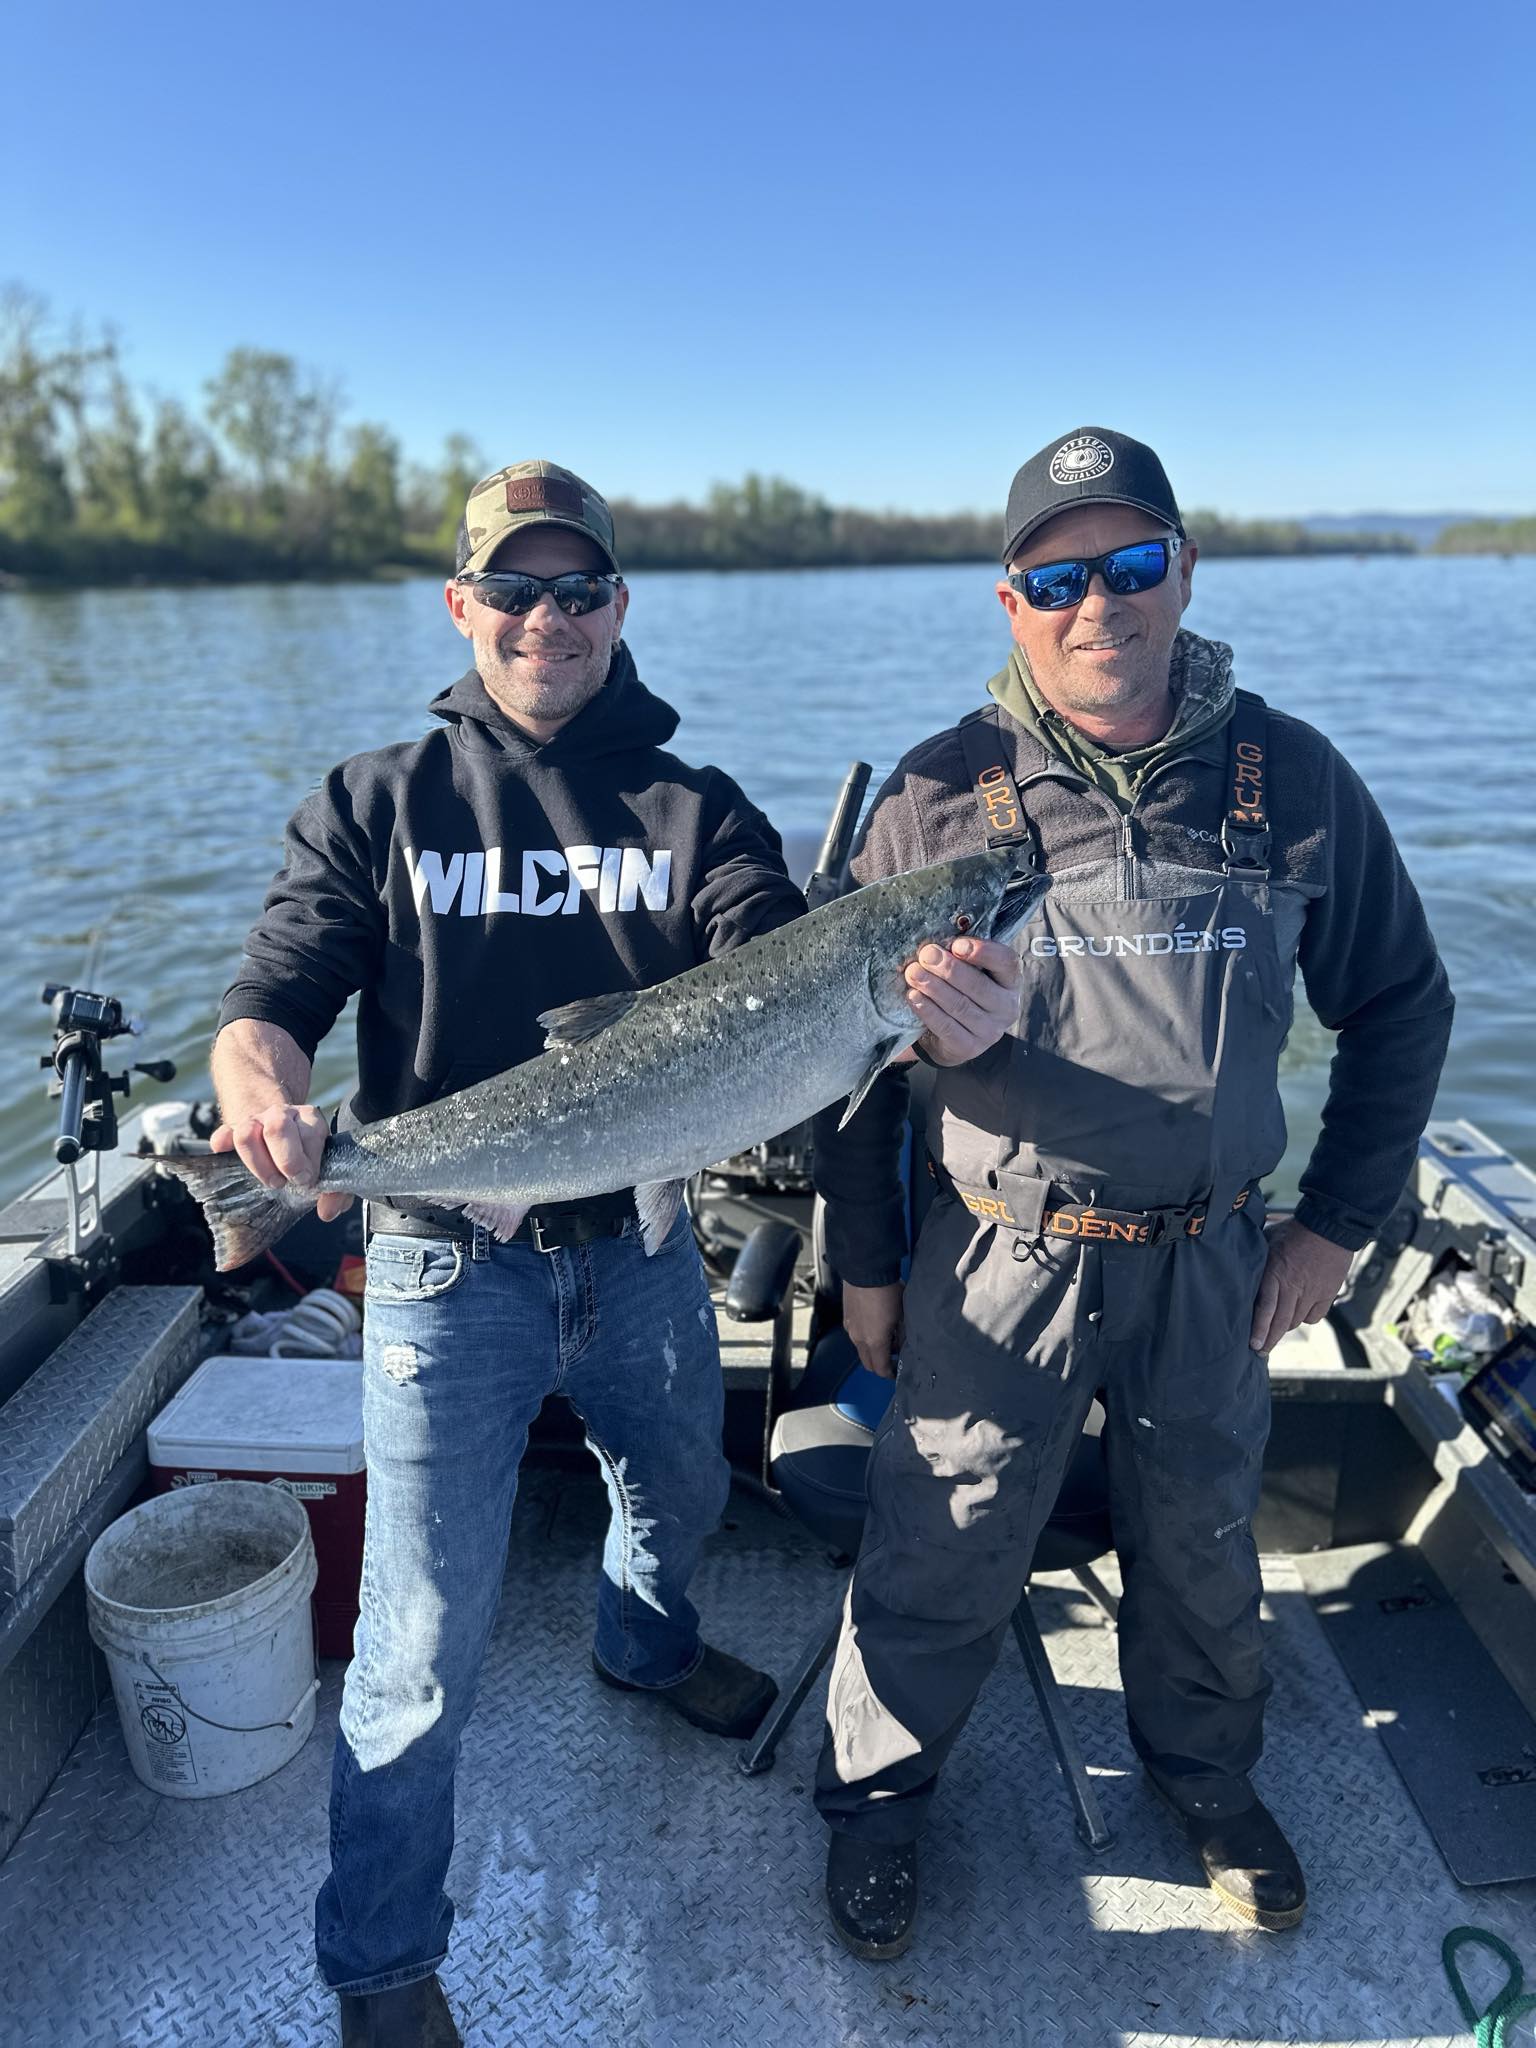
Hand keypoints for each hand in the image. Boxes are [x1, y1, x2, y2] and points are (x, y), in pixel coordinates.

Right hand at [210, 1103, 352, 1221]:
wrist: (283, 1132)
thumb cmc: (309, 1157)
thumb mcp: (330, 1168)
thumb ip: (338, 1192)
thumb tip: (327, 1212)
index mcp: (309, 1119)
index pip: (310, 1133)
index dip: (310, 1160)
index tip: (309, 1179)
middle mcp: (281, 1115)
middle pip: (277, 1127)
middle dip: (286, 1160)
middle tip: (290, 1181)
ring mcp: (255, 1122)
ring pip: (247, 1133)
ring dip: (258, 1163)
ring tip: (272, 1181)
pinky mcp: (232, 1132)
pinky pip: (222, 1135)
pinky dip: (222, 1144)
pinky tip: (224, 1152)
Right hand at [842, 1280, 903, 1379]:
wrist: (865, 1270)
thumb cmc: (887, 1292)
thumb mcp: (902, 1315)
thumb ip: (902, 1335)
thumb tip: (902, 1345)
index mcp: (875, 1342)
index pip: (880, 1369)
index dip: (889, 1374)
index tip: (896, 1372)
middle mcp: (859, 1339)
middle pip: (868, 1363)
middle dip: (880, 1364)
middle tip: (893, 1355)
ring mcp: (850, 1328)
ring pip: (861, 1349)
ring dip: (872, 1349)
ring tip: (886, 1335)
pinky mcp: (846, 1318)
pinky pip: (855, 1335)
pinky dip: (865, 1336)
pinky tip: (875, 1323)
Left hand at [904, 935, 1021, 1065]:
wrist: (952, 1036)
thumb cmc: (962, 992)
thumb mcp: (970, 972)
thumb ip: (961, 957)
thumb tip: (937, 944)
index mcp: (1010, 982)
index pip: (1007, 963)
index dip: (984, 952)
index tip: (957, 945)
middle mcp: (1006, 1008)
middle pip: (979, 986)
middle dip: (949, 969)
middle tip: (926, 955)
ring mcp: (990, 1031)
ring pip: (960, 1006)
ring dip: (934, 987)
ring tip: (913, 973)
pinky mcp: (969, 1047)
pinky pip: (946, 1027)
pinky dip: (927, 1010)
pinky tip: (913, 996)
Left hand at [1250, 1219, 1352, 1352]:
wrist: (1330, 1226)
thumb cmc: (1295, 1230)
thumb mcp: (1268, 1240)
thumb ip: (1257, 1258)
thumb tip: (1238, 1264)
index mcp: (1275, 1274)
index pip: (1265, 1309)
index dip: (1259, 1330)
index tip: (1253, 1344)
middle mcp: (1293, 1287)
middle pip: (1280, 1322)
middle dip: (1269, 1339)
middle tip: (1261, 1350)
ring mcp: (1312, 1293)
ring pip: (1296, 1321)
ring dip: (1285, 1328)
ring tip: (1276, 1332)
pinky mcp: (1327, 1294)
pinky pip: (1314, 1316)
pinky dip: (1305, 1319)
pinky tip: (1299, 1315)